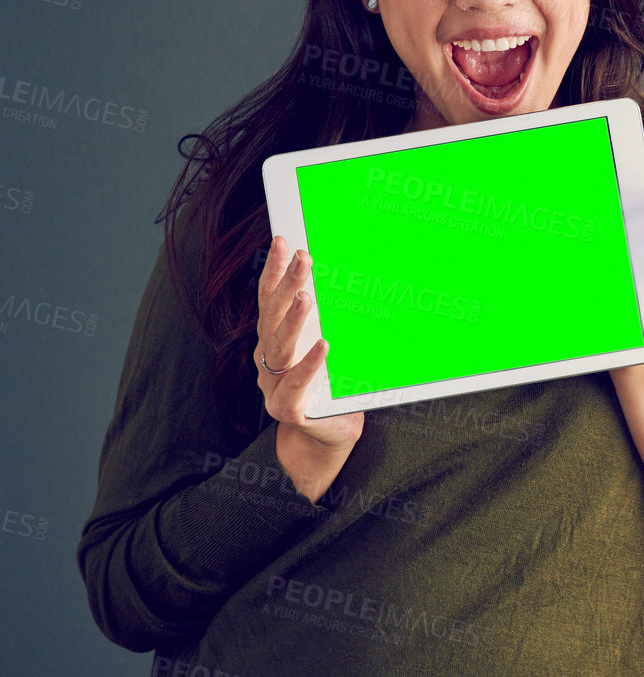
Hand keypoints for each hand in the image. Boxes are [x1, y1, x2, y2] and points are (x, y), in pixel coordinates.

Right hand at [256, 236, 361, 500]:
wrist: (327, 436)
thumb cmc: (330, 384)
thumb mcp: (325, 344)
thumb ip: (325, 317)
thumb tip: (342, 276)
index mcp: (274, 340)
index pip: (269, 299)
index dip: (272, 270)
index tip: (283, 240)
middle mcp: (268, 359)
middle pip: (273, 316)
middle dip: (287, 285)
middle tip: (303, 259)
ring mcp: (273, 385)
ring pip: (280, 347)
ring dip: (294, 320)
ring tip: (307, 296)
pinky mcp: (288, 410)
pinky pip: (297, 384)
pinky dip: (310, 364)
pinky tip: (324, 345)